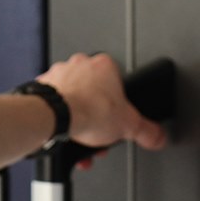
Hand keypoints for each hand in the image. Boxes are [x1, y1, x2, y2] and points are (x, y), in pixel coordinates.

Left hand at [37, 53, 166, 151]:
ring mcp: (59, 73)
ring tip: (81, 135)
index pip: (117, 81)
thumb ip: (146, 131)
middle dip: (96, 113)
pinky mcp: (42, 85)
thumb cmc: (86, 111)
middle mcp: (80, 64)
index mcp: (105, 65)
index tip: (115, 117)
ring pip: (73, 95)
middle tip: (98, 130)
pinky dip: (58, 114)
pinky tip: (64, 130)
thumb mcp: (128, 125)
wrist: (55, 117)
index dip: (118, 104)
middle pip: (94, 91)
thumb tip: (157, 136)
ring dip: (77, 116)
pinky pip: (54, 100)